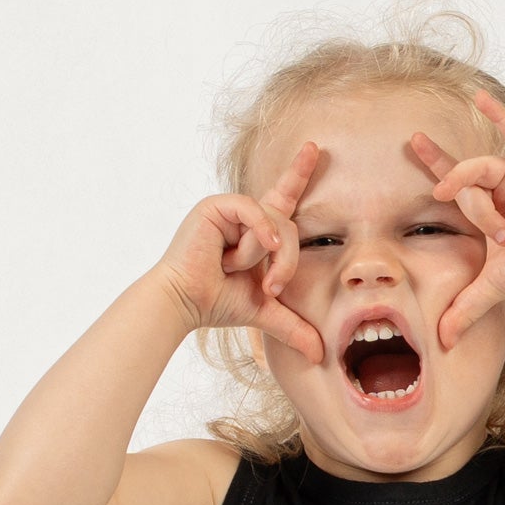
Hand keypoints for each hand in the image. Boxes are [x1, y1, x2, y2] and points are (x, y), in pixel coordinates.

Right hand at [152, 141, 326, 364]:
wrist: (186, 303)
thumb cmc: (217, 303)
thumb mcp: (265, 312)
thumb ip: (294, 327)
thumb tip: (318, 356)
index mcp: (257, 232)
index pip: (285, 198)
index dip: (298, 173)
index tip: (315, 148)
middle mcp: (245, 216)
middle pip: (289, 224)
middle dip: (286, 261)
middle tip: (272, 287)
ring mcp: (230, 209)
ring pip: (273, 221)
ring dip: (261, 255)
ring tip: (238, 271)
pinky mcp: (216, 206)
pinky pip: (252, 209)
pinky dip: (257, 231)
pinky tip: (248, 250)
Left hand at [410, 88, 504, 351]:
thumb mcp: (491, 286)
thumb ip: (465, 309)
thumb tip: (442, 344)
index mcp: (489, 207)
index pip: (456, 185)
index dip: (436, 169)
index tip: (413, 148)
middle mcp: (501, 186)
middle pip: (466, 181)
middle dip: (459, 194)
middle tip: (434, 174)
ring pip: (482, 169)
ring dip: (483, 199)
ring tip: (494, 224)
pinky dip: (498, 113)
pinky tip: (478, 95)